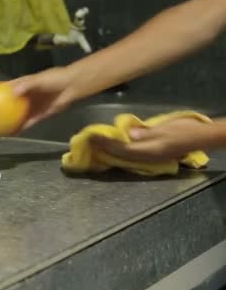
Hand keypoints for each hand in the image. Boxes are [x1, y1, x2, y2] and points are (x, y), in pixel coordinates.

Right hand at [8, 66, 76, 130]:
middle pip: (9, 104)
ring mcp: (32, 106)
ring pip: (17, 115)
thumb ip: (25, 85)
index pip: (5, 89)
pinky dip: (20, 128)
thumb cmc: (53, 79)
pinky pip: (27, 123)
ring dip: (8, 121)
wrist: (71, 87)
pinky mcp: (39, 115)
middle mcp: (25, 97)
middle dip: (0, 110)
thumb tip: (12, 93)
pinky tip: (13, 133)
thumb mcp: (38, 79)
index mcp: (22, 85)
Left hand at [90, 117, 211, 161]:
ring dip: (110, 150)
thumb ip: (146, 133)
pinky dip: (120, 150)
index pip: (120, 149)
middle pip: (119, 155)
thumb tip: (129, 134)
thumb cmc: (183, 131)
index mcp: (147, 152)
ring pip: (123, 156)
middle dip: (103, 149)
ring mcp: (148, 159)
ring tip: (97, 144)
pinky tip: (114, 145)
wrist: (200, 138)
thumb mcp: (164, 130)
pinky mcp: (151, 156)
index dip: (105, 143)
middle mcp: (145, 158)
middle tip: (89, 141)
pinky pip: (130, 154)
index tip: (92, 137)